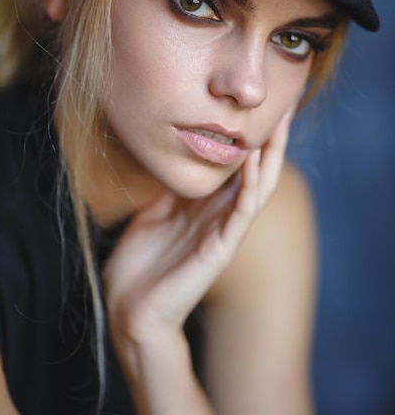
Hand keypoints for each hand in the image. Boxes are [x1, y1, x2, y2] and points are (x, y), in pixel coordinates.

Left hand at [103, 107, 292, 346]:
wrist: (130, 309)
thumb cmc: (140, 264)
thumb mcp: (154, 213)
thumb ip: (170, 190)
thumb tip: (174, 159)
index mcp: (204, 207)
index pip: (234, 166)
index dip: (246, 137)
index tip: (254, 106)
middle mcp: (219, 216)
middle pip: (255, 171)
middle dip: (270, 139)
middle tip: (284, 104)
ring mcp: (223, 232)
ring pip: (256, 187)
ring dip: (270, 156)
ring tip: (280, 123)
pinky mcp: (220, 249)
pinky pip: (241, 212)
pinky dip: (249, 186)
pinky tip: (252, 160)